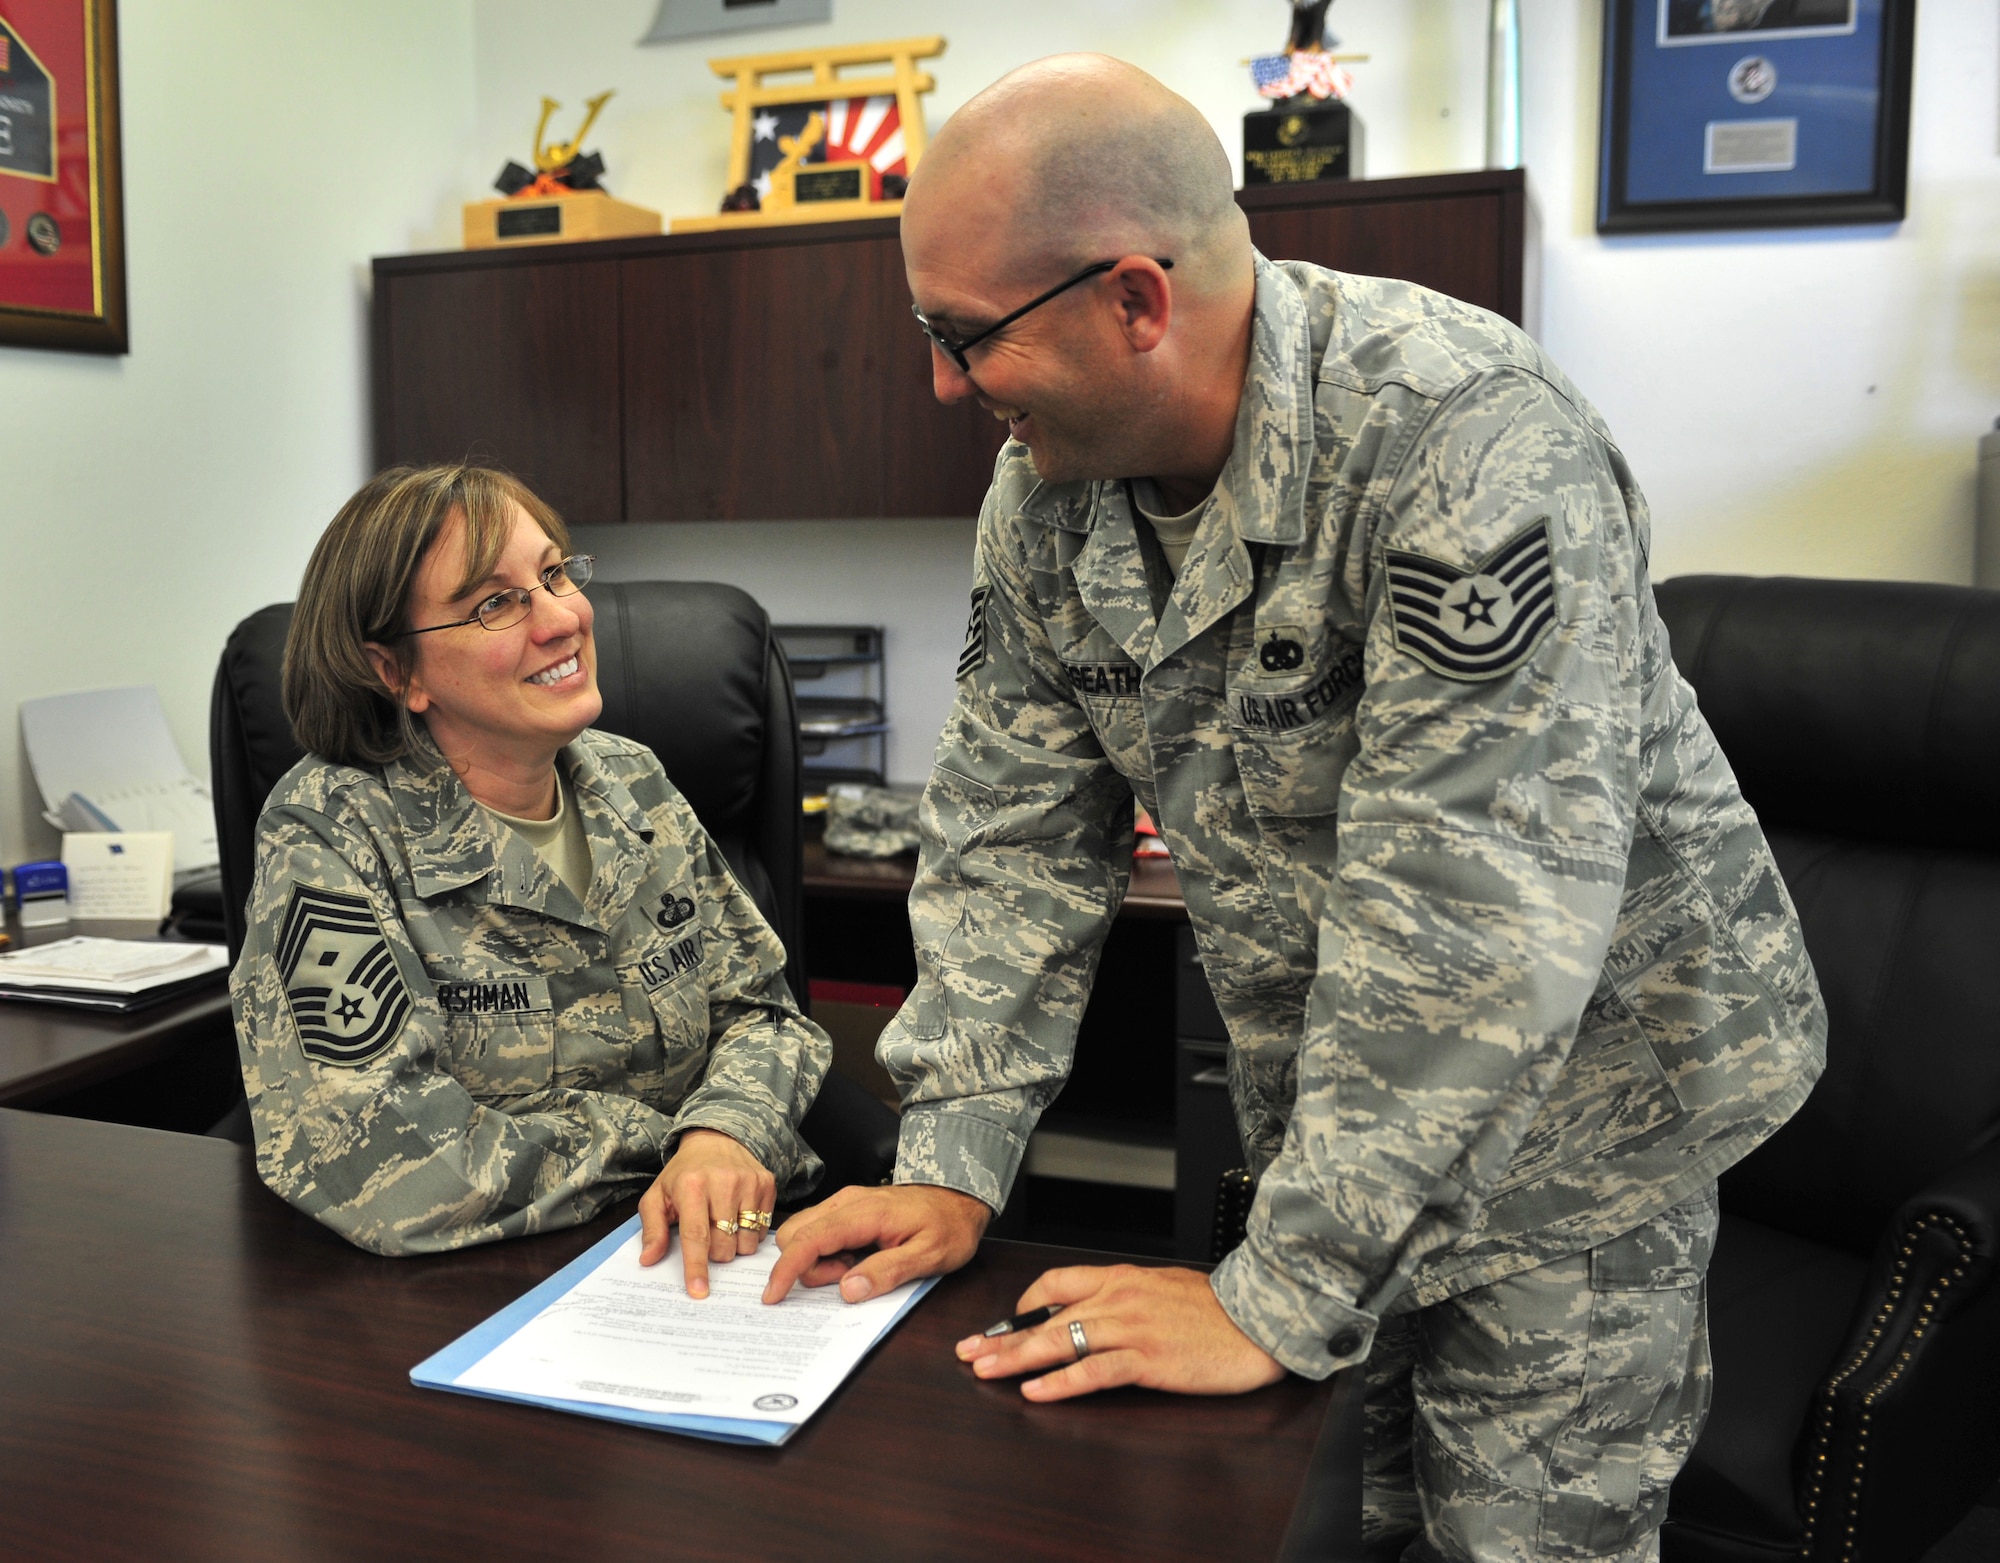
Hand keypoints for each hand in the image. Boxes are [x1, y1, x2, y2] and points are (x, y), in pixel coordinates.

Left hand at [637, 1128, 776, 1297]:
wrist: (716, 1138)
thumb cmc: (683, 1173)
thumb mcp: (658, 1196)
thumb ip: (652, 1229)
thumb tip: (649, 1259)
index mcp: (691, 1185)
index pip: (695, 1235)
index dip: (696, 1266)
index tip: (698, 1291)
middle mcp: (722, 1182)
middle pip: (723, 1246)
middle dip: (714, 1253)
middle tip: (707, 1235)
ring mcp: (749, 1182)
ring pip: (746, 1242)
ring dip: (734, 1245)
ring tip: (724, 1225)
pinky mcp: (767, 1183)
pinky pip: (763, 1229)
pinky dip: (750, 1232)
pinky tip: (739, 1214)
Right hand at [762, 1183, 989, 1304]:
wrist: (961, 1197)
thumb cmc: (949, 1226)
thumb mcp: (929, 1256)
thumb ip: (888, 1272)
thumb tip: (847, 1291)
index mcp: (864, 1212)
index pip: (810, 1239)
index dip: (787, 1269)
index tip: (773, 1297)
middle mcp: (847, 1202)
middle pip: (796, 1235)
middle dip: (809, 1267)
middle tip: (849, 1279)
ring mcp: (846, 1203)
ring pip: (805, 1233)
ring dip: (820, 1262)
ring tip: (858, 1269)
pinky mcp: (848, 1209)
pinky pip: (820, 1232)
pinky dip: (827, 1253)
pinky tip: (855, 1260)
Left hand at [955, 1263, 1285, 1401]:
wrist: (1260, 1317)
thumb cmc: (1219, 1309)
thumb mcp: (1165, 1289)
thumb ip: (1129, 1298)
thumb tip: (1100, 1310)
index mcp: (1123, 1278)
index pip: (1057, 1283)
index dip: (1022, 1306)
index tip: (1001, 1325)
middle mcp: (1119, 1297)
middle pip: (1046, 1316)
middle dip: (1003, 1336)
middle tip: (970, 1351)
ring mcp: (1132, 1328)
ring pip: (1060, 1341)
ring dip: (1018, 1358)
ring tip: (986, 1370)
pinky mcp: (1148, 1359)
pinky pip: (1094, 1370)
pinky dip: (1062, 1382)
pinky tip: (1037, 1392)